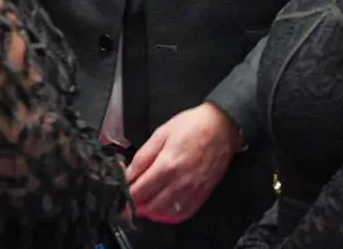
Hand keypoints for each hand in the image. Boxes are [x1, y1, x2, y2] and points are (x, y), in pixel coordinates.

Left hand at [126, 103, 239, 223]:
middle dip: (137, 205)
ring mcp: (192, 192)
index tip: (122, 190)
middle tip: (131, 198)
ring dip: (151, 212)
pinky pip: (183, 214)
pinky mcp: (202, 195)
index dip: (127, 193)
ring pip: (165, 214)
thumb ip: (142, 157)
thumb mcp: (160, 134)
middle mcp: (179, 183)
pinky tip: (163, 209)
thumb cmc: (191, 126)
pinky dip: (169, 216)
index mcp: (166, 166)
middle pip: (150, 207)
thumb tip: (128, 174)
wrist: (221, 127)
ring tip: (145, 203)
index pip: (139, 191)